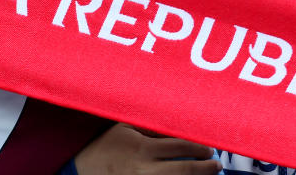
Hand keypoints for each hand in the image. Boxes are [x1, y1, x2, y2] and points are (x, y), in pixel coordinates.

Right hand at [74, 123, 220, 174]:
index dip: (198, 147)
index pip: (179, 146)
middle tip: (216, 164)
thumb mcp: (125, 129)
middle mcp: (142, 169)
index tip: (208, 148)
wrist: (79, 166)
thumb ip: (150, 127)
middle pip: (182, 170)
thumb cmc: (104, 143)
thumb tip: (177, 126)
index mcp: (141, 148)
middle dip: (203, 168)